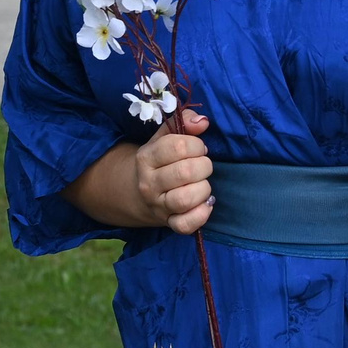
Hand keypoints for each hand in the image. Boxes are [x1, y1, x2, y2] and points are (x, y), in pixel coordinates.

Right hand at [133, 108, 215, 233]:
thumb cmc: (161, 160)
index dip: (196, 145)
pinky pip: (185, 225)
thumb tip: (202, 122)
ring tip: (203, 183)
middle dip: (204, 166)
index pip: (178, 146)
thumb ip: (184, 123)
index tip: (198, 148)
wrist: (142, 192)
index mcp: (146, 158)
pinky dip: (201, 215)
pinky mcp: (168, 222)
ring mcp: (157, 205)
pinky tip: (206, 204)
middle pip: (185, 172)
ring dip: (204, 189)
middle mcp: (149, 183)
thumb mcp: (166, 137)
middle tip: (202, 166)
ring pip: (185, 199)